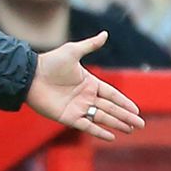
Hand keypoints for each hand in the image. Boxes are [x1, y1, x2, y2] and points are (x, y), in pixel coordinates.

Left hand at [25, 32, 144, 140]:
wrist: (29, 76)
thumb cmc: (49, 63)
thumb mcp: (72, 51)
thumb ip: (90, 45)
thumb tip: (105, 33)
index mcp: (88, 82)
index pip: (111, 94)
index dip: (124, 102)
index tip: (137, 110)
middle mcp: (85, 96)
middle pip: (110, 108)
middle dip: (126, 116)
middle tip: (141, 124)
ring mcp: (77, 107)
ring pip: (102, 117)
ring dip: (117, 124)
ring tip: (131, 130)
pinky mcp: (67, 117)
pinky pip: (86, 126)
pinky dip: (99, 132)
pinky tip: (111, 136)